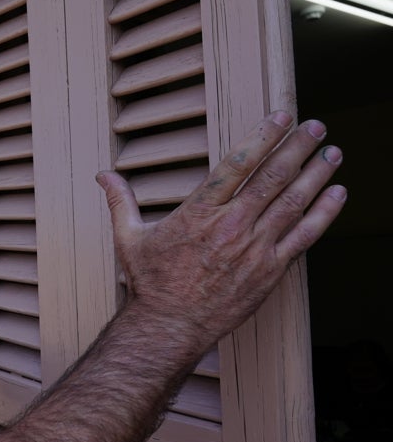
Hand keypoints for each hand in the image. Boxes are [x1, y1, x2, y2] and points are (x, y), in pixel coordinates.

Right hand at [97, 110, 345, 348]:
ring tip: (332, 152)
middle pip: (273, 175)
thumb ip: (121, 201)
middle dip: (299, 146)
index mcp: (200, 211)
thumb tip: (102, 175)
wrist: (170, 325)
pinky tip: (338, 194)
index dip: (264, 135)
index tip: (282, 116)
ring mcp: (254, 247)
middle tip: (316, 126)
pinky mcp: (270, 270)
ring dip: (318, 173)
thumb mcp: (129, 237)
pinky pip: (304, 236)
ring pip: (294, 201)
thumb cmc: (150, 283)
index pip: (239, 162)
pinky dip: (325, 213)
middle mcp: (231, 225)